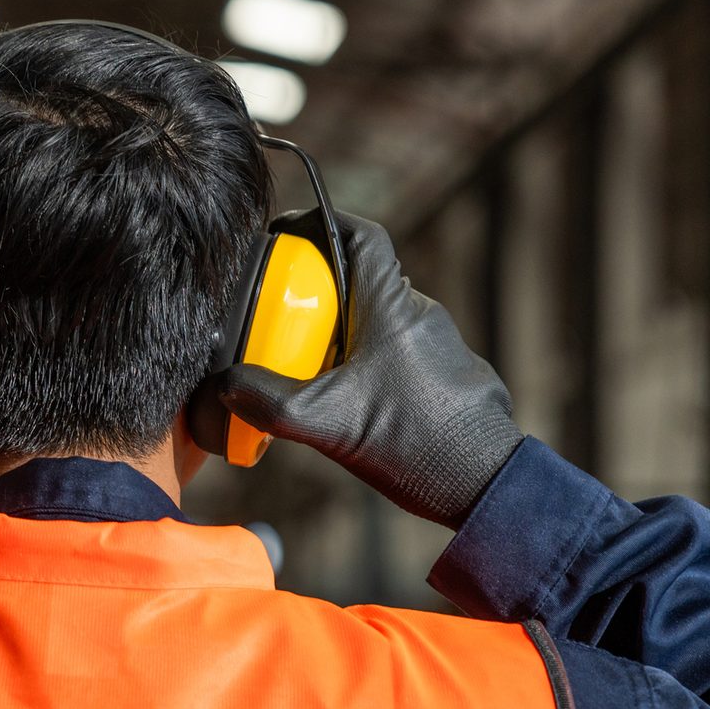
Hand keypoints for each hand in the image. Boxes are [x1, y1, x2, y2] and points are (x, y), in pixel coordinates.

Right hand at [214, 213, 522, 527]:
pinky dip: (363, 362)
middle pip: (360, 279)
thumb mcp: (322, 422)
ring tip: (307, 369)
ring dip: (340, 333)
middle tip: (279, 319)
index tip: (285, 236)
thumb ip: (265, 400)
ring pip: (377, 318)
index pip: (360, 234)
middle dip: (315, 292)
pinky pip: (394, 350)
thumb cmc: (413, 444)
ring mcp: (437, 344)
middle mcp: (419, 314)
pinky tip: (345, 401)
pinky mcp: (445, 374)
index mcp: (391, 306)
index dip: (319, 223)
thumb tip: (226, 385)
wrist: (483, 485)